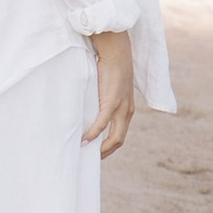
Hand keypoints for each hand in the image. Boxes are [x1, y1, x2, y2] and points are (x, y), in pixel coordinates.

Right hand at [85, 30, 136, 156]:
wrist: (117, 52)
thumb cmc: (110, 67)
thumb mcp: (109, 88)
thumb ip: (104, 100)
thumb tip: (90, 107)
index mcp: (127, 109)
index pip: (121, 135)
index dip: (110, 146)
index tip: (98, 152)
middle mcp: (127, 112)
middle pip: (119, 140)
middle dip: (106, 152)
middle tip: (92, 160)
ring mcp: (121, 108)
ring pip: (114, 137)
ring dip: (101, 148)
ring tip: (88, 154)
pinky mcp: (112, 102)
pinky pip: (102, 124)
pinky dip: (93, 134)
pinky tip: (84, 141)